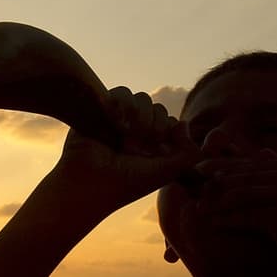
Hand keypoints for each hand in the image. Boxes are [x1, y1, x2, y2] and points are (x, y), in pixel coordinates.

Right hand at [52, 86, 199, 214]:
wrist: (89, 182)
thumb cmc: (126, 182)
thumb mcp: (166, 172)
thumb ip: (188, 153)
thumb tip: (184, 123)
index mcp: (152, 144)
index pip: (171, 122)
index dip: (168, 134)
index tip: (157, 153)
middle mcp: (137, 130)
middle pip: (159, 109)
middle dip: (153, 128)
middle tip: (137, 150)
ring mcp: (119, 119)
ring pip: (142, 99)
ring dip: (139, 118)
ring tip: (125, 138)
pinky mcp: (102, 109)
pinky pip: (122, 93)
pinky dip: (122, 107)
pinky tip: (115, 124)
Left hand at [193, 148, 276, 276]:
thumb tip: (271, 163)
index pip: (260, 162)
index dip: (232, 165)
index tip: (210, 168)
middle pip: (248, 171)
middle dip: (219, 174)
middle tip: (194, 176)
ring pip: (243, 191)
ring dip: (218, 198)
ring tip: (199, 204)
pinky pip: (246, 215)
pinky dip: (226, 219)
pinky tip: (211, 223)